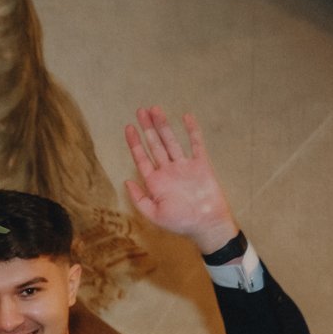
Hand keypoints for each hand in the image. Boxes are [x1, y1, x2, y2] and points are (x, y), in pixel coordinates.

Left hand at [122, 107, 238, 253]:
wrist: (206, 224)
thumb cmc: (180, 223)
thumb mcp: (153, 214)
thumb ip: (139, 198)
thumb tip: (126, 181)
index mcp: (155, 182)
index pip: (142, 158)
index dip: (134, 143)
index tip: (129, 128)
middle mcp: (168, 171)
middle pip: (155, 145)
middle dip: (147, 128)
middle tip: (140, 111)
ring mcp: (184, 166)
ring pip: (171, 141)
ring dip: (163, 125)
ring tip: (155, 109)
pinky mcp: (201, 165)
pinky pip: (196, 144)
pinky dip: (192, 131)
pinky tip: (186, 117)